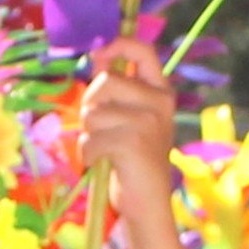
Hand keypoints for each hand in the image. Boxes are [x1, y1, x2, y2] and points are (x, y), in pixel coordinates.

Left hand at [77, 41, 175, 189]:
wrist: (148, 203)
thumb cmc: (132, 160)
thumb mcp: (130, 118)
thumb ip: (117, 90)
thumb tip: (96, 56)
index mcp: (161, 92)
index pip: (143, 52)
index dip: (118, 45)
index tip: (99, 54)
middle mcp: (160, 102)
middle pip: (105, 82)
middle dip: (90, 105)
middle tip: (99, 128)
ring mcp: (148, 121)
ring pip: (93, 113)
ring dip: (88, 135)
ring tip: (104, 150)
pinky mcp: (133, 142)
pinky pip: (90, 139)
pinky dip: (87, 154)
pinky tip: (102, 163)